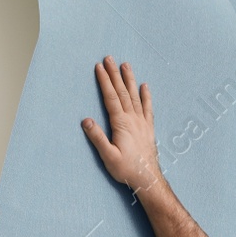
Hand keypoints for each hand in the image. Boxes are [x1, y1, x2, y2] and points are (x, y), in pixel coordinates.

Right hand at [81, 56, 163, 197]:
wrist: (148, 178)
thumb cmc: (126, 169)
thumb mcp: (108, 156)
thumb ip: (97, 138)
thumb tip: (86, 121)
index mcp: (121, 124)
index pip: (111, 97)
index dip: (104, 81)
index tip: (99, 67)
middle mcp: (133, 119)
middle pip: (122, 92)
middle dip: (114, 74)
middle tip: (109, 58)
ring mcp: (142, 122)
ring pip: (135, 96)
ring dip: (129, 79)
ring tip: (125, 65)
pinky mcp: (148, 128)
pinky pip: (148, 108)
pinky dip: (146, 96)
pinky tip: (145, 86)